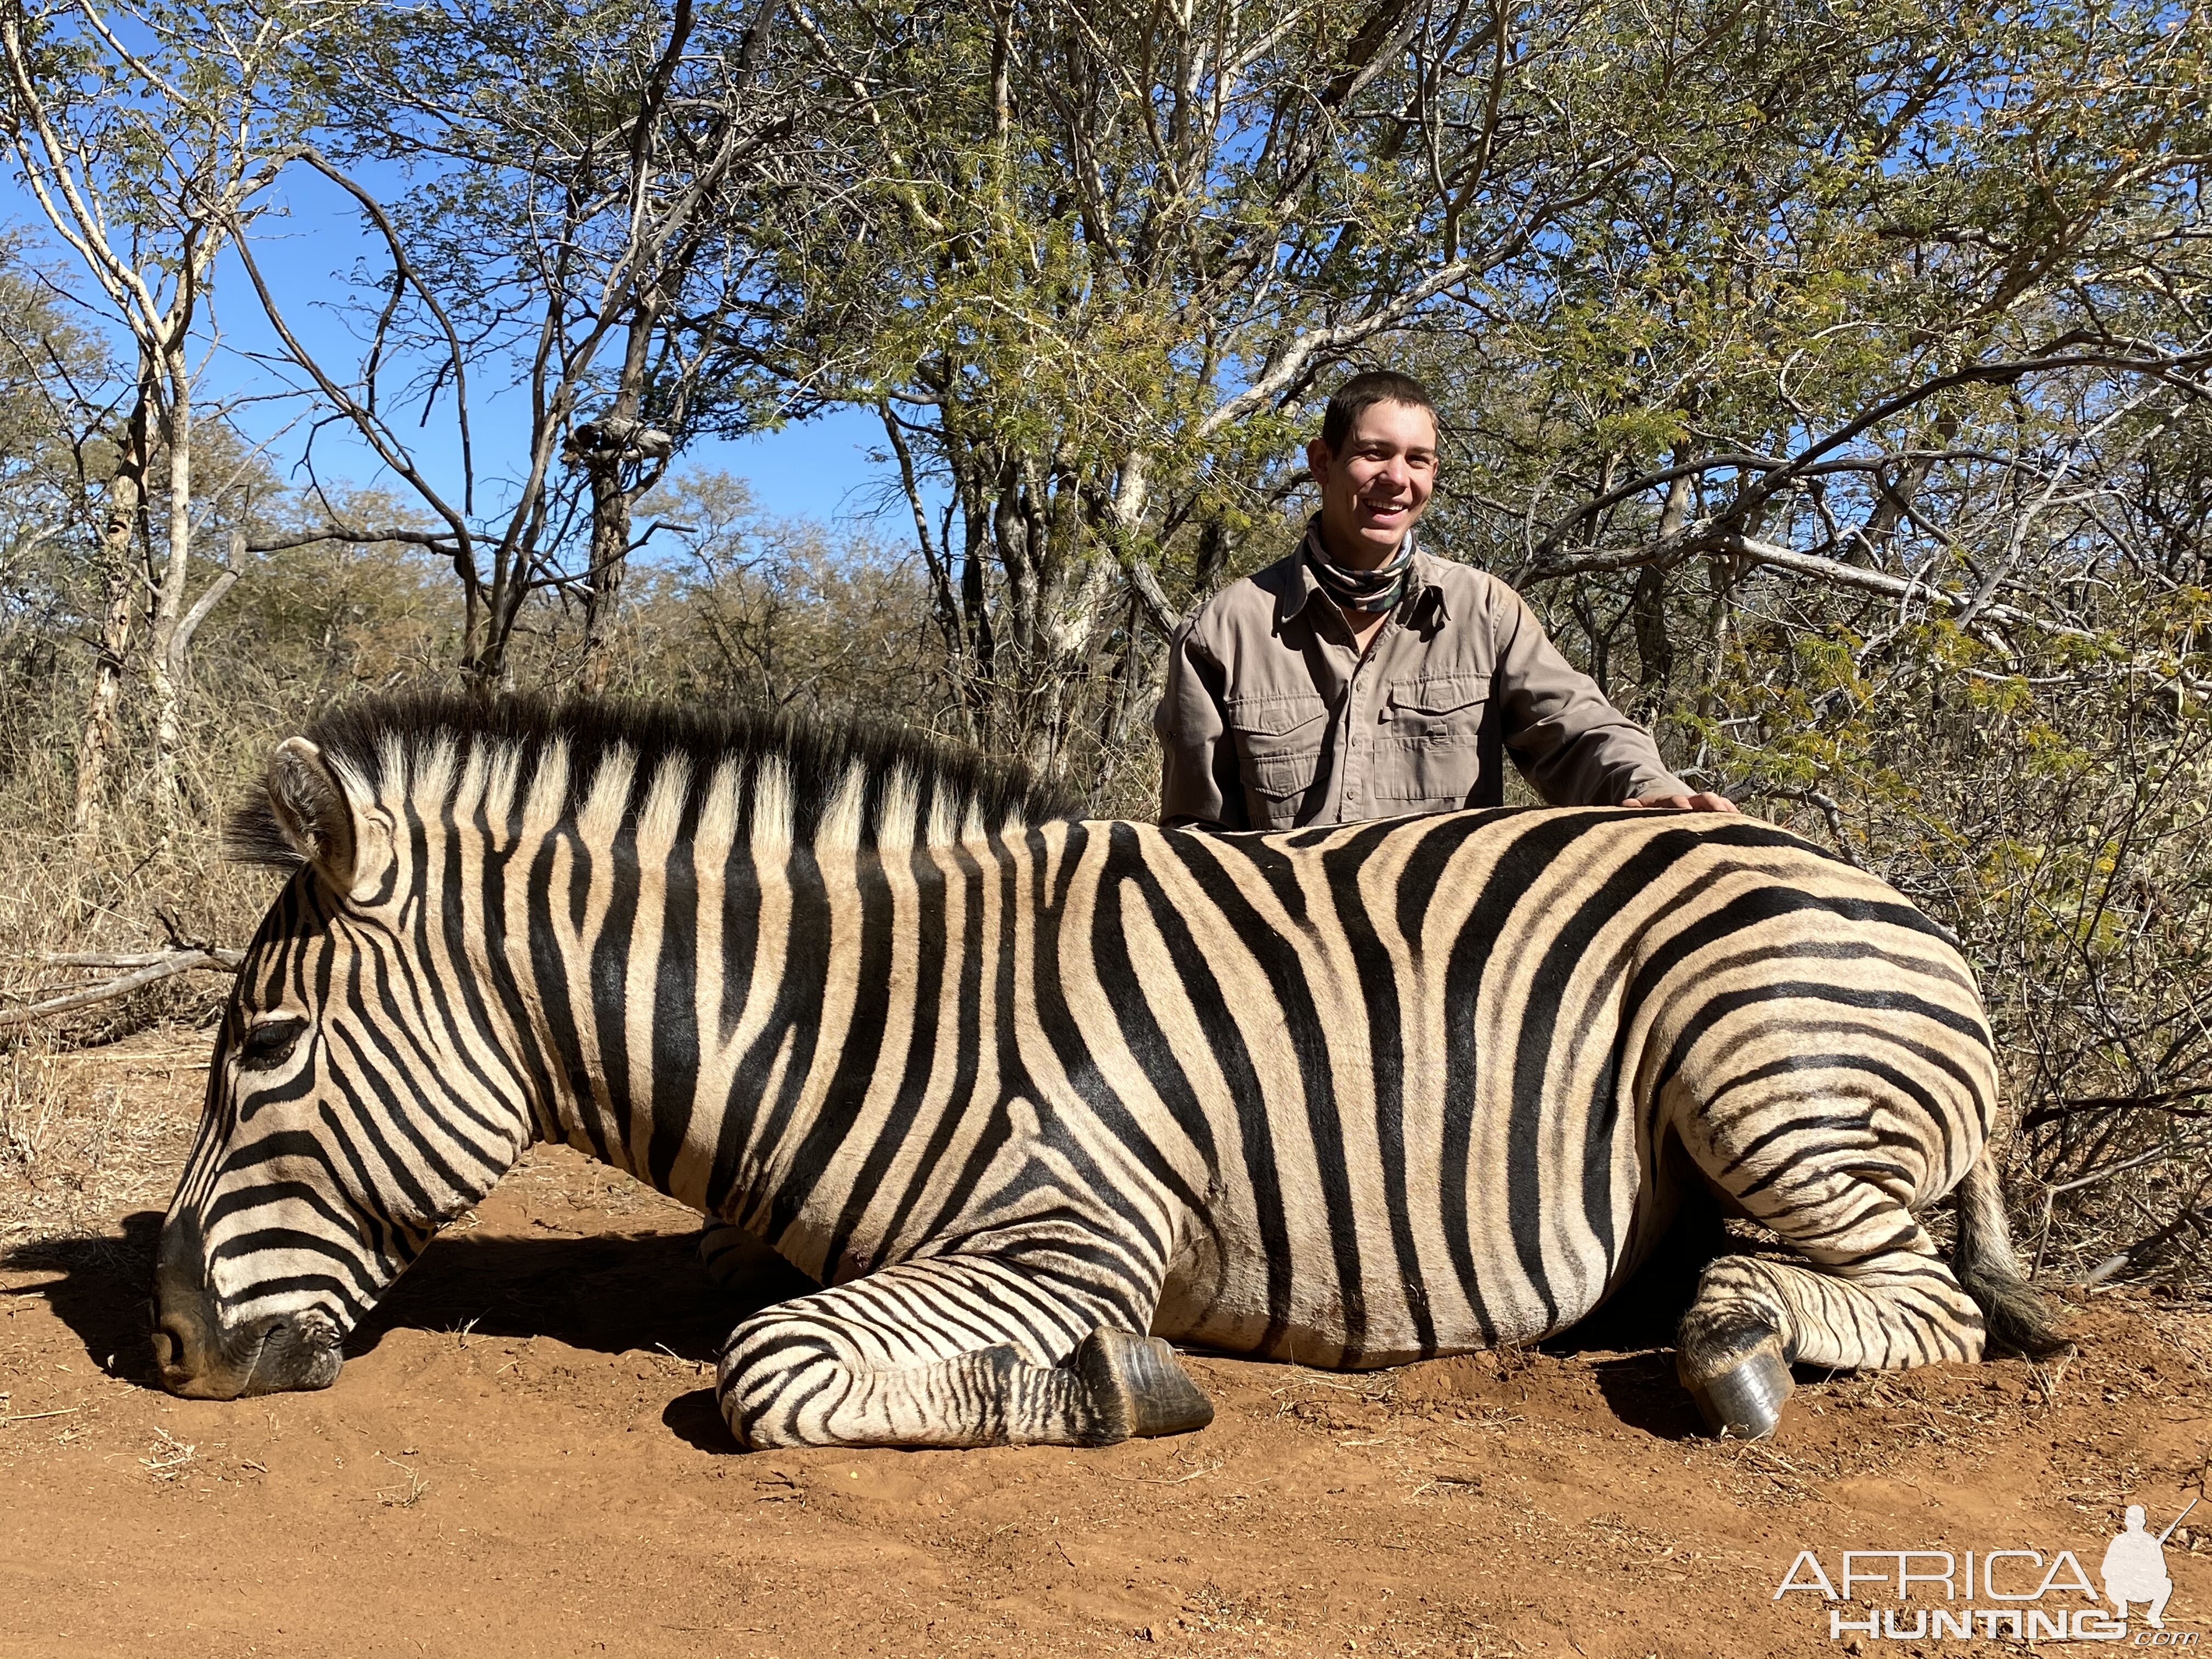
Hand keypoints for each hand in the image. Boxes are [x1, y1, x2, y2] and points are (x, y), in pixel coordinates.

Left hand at [1620, 791, 1738, 812]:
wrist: (1671, 806)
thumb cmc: (1657, 813)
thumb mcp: (1645, 810)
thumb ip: (1637, 808)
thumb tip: (1625, 804)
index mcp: (1673, 801)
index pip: (1677, 800)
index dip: (1680, 803)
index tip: (1684, 808)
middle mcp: (1693, 802)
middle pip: (1704, 800)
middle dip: (1711, 805)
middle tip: (1718, 812)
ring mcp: (1706, 807)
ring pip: (1719, 806)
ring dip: (1726, 811)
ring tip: (1735, 818)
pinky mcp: (1717, 815)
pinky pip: (1729, 814)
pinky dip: (1736, 817)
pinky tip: (1748, 826)